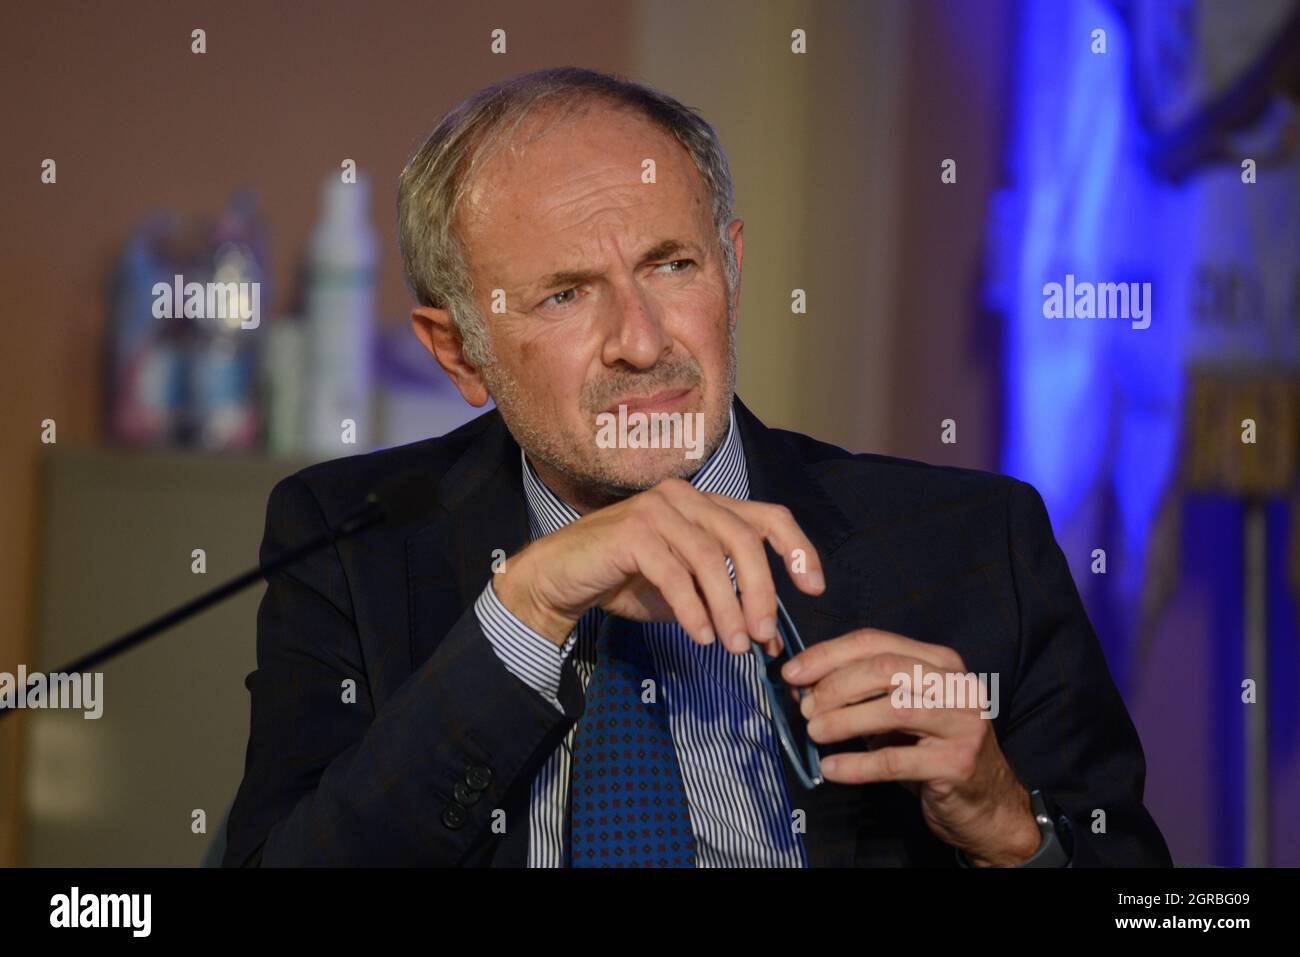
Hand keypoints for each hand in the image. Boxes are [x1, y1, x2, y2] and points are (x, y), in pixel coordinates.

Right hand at [493, 477, 825, 655]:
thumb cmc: (625, 582)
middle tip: (765, 636)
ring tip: (734, 645)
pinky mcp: (632, 531)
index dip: (798, 550)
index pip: (768, 517)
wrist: (561, 579)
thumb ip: (726, 606)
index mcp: (706, 505)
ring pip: (711, 557)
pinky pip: (675, 573)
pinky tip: (700, 637)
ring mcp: (658, 509)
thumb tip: (769, 640)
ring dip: (728, 606)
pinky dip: (693, 609)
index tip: (814, 589)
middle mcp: (686, 498)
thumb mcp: (688, 597)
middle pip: (745, 537)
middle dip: (762, 590)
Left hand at [781, 629, 1041, 865]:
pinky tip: (831, 768)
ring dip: (844, 719)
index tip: (792, 673)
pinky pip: (895, 760)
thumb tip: (802, 684)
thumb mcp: (898, 712)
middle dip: (835, 685)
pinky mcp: (957, 762)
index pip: (875, 641)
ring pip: (892, 708)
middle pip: (884, 668)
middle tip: (806, 707)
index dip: (828, 654)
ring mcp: (961, 722)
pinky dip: (856, 764)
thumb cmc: (931, 751)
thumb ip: (860, 692)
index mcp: (939, 661)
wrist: (984, 802)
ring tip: (815, 732)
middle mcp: (955, 684)